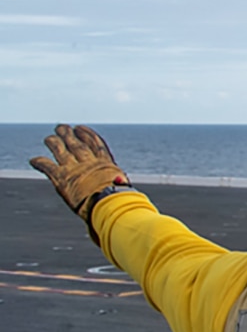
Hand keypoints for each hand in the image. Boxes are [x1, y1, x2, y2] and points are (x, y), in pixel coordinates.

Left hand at [30, 125, 132, 241]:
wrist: (109, 204)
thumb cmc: (120, 202)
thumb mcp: (122, 189)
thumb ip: (119, 185)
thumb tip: (127, 191)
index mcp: (105, 164)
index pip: (95, 144)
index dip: (87, 135)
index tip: (80, 128)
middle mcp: (89, 163)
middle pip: (76, 144)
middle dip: (68, 135)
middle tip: (61, 127)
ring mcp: (75, 169)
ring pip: (61, 151)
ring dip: (54, 143)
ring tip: (49, 138)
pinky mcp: (61, 178)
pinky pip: (47, 167)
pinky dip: (39, 162)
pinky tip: (33, 160)